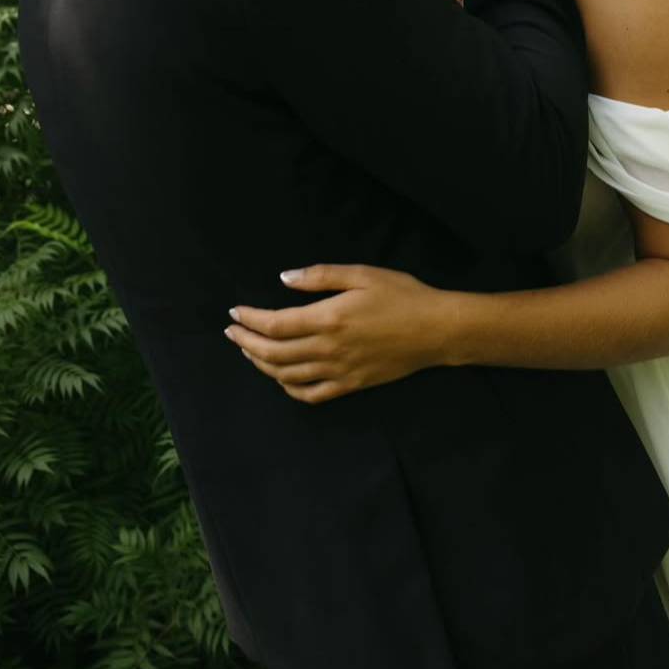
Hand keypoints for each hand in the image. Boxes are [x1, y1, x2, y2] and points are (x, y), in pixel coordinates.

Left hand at [224, 264, 456, 402]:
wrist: (436, 330)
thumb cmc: (402, 296)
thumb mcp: (362, 274)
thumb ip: (320, 276)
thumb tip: (284, 279)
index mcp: (329, 318)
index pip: (275, 324)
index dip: (250, 320)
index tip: (235, 313)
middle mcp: (329, 349)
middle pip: (273, 352)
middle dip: (246, 343)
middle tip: (232, 332)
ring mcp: (339, 371)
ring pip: (286, 375)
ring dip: (262, 364)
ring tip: (250, 352)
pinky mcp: (351, 385)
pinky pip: (311, 394)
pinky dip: (289, 388)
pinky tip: (282, 377)